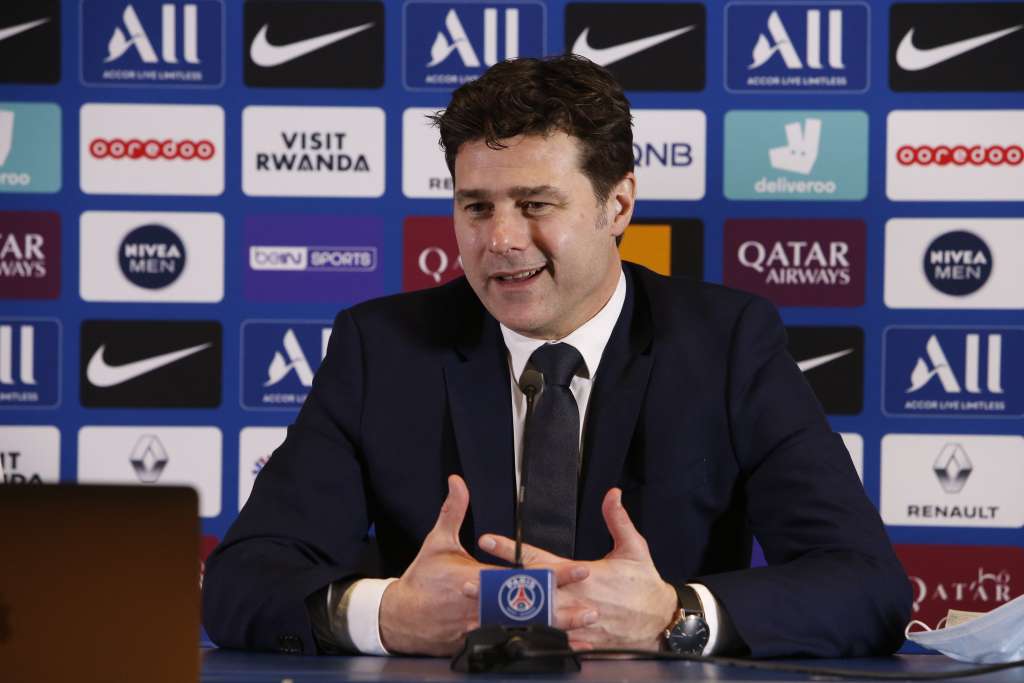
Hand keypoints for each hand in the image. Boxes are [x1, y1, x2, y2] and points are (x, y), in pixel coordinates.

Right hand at [377, 475, 590, 655]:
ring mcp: (480, 627)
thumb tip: (458, 482)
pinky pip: (512, 646)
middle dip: (562, 609)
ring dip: (555, 632)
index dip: (553, 574)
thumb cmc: (422, 579)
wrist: (399, 617)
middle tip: (592, 608)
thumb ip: (453, 511)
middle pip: (530, 609)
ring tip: (584, 634)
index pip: (523, 575)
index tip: (578, 570)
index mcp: (476, 578)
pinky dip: (536, 649)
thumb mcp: (437, 542)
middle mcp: (482, 605)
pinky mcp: (477, 642)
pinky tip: (558, 651)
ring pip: (524, 631)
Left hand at [479, 488, 676, 651]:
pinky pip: (548, 642)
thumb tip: (612, 494)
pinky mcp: (581, 640)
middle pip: (526, 591)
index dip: (512, 549)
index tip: (487, 540)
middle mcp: (575, 598)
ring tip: (474, 611)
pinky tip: (503, 639)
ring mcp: (576, 622)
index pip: (539, 558)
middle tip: (466, 582)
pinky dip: (526, 640)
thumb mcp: (634, 549)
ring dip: (503, 615)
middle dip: (496, 586)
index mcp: (584, 574)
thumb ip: (618, 520)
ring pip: (532, 618)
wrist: (664, 622)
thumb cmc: (646, 585)